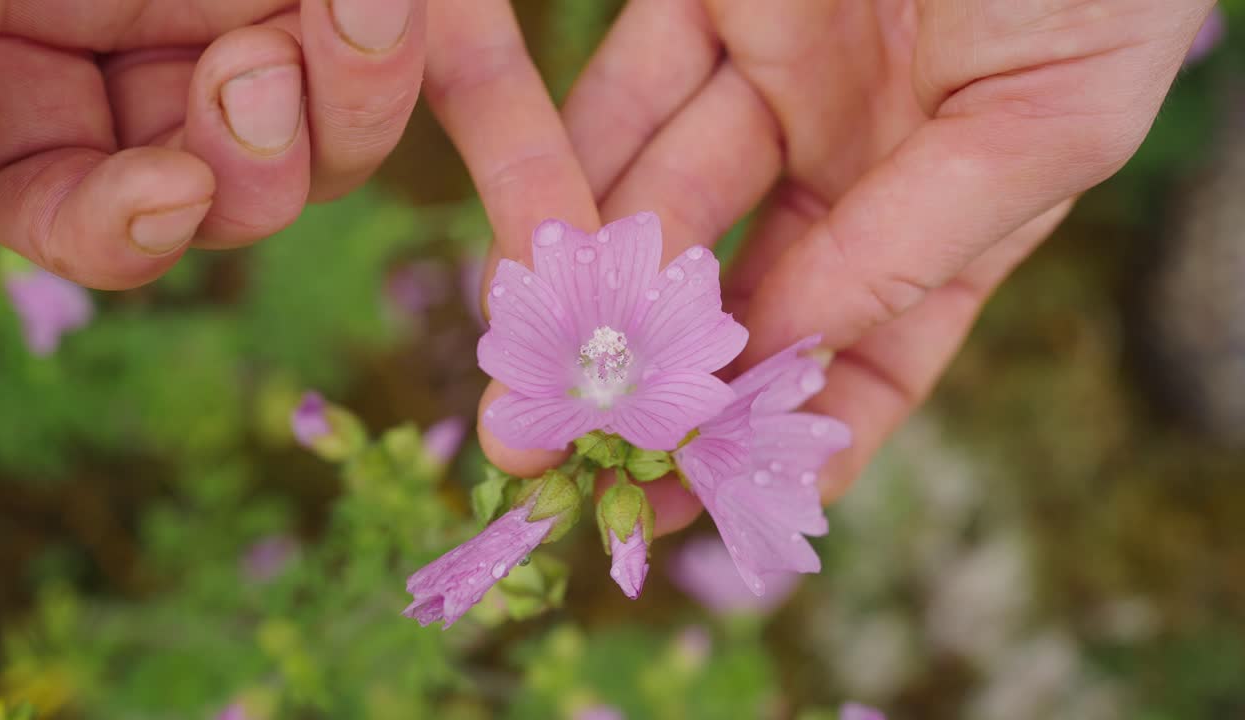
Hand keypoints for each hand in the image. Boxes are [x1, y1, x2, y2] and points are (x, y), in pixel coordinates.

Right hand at [0, 0, 424, 288]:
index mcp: (43, 102)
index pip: (73, 221)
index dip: (117, 233)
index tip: (172, 194)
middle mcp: (162, 97)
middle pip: (231, 203)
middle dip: (257, 160)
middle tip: (260, 65)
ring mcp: (266, 53)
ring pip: (336, 151)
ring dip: (356, 97)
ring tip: (362, 5)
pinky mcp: (362, 23)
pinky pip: (437, 85)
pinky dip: (464, 121)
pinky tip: (467, 131)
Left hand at [473, 0, 1214, 532]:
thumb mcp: (1035, 126)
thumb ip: (911, 248)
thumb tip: (787, 360)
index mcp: (948, 206)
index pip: (866, 357)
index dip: (792, 442)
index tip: (710, 517)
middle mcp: (852, 158)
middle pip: (738, 299)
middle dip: (656, 384)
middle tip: (566, 462)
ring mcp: (774, 82)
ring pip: (661, 209)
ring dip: (589, 297)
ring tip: (524, 383)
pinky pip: (615, 97)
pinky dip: (567, 172)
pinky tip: (524, 254)